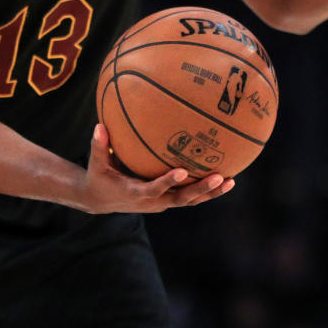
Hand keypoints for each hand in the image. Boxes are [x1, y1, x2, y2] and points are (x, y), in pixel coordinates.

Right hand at [78, 124, 234, 213]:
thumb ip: (99, 145)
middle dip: (200, 189)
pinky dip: (206, 191)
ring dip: (210, 193)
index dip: (168, 182)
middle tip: (219, 176)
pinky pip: (190, 197)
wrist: (102, 200)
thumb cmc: (100, 177)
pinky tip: (225, 179)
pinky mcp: (167, 201)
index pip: (153, 189)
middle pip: (181, 199)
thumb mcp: (96, 163)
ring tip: (231, 181)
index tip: (183, 171)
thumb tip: (99, 125)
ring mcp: (162, 203)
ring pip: (190, 201)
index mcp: (135, 192)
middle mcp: (152, 202)